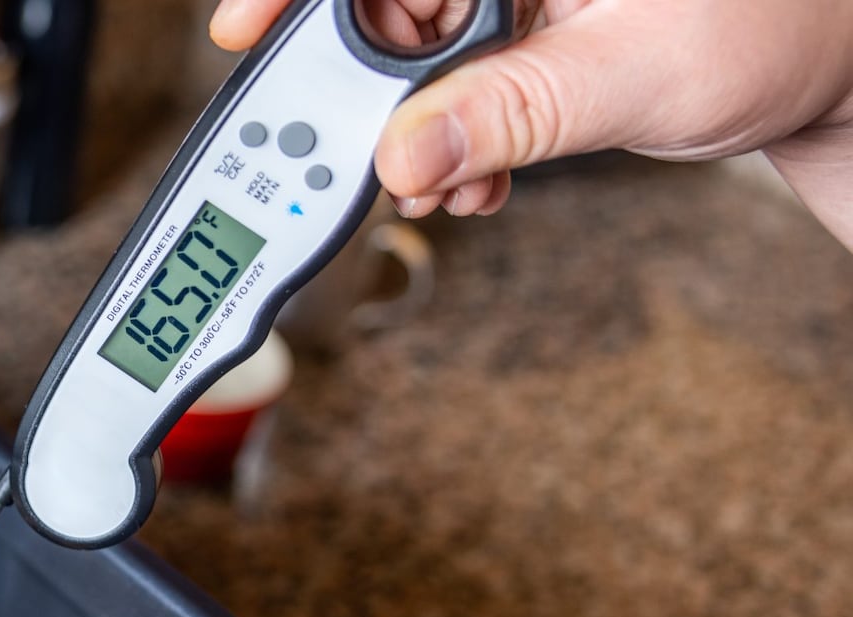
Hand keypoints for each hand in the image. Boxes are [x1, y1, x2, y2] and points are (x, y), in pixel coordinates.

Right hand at [209, 0, 852, 243]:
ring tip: (444, 181)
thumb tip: (404, 150)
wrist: (840, 73)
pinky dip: (448, 139)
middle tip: (353, 154)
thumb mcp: (635, 74)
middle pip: (386, 7)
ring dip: (409, 132)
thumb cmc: (786, 26)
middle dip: (362, 90)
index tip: (242, 30)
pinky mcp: (527, 34)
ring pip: (413, 55)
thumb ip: (510, 112)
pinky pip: (452, 82)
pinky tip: (475, 174)